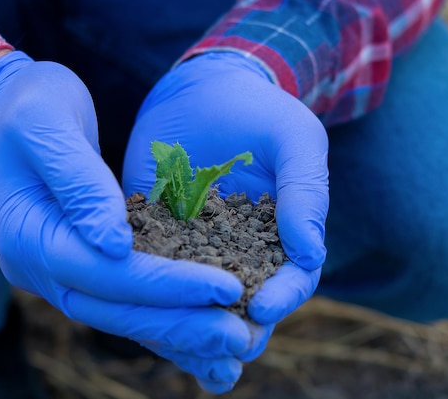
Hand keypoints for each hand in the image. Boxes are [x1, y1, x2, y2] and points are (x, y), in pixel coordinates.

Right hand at [0, 51, 259, 390]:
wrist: (4, 113)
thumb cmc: (26, 109)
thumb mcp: (45, 126)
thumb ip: (80, 183)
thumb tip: (115, 245)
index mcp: (28, 237)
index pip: (106, 274)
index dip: (167, 285)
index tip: (226, 287)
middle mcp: (41, 268)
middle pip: (117, 309)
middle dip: (181, 323)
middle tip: (240, 336)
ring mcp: (59, 272)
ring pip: (124, 315)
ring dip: (179, 330)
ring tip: (235, 341)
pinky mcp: (82, 265)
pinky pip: (126, 300)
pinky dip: (165, 317)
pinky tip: (205, 328)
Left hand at [123, 52, 328, 352]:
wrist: (199, 89)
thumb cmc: (256, 110)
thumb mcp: (293, 137)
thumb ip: (305, 190)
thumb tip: (310, 252)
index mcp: (281, 235)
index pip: (290, 279)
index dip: (282, 298)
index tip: (261, 308)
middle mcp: (238, 250)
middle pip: (242, 304)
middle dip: (236, 332)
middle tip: (225, 352)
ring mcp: (193, 246)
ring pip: (195, 300)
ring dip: (192, 332)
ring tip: (187, 358)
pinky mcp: (153, 235)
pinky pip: (151, 272)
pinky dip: (147, 299)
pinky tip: (137, 318)